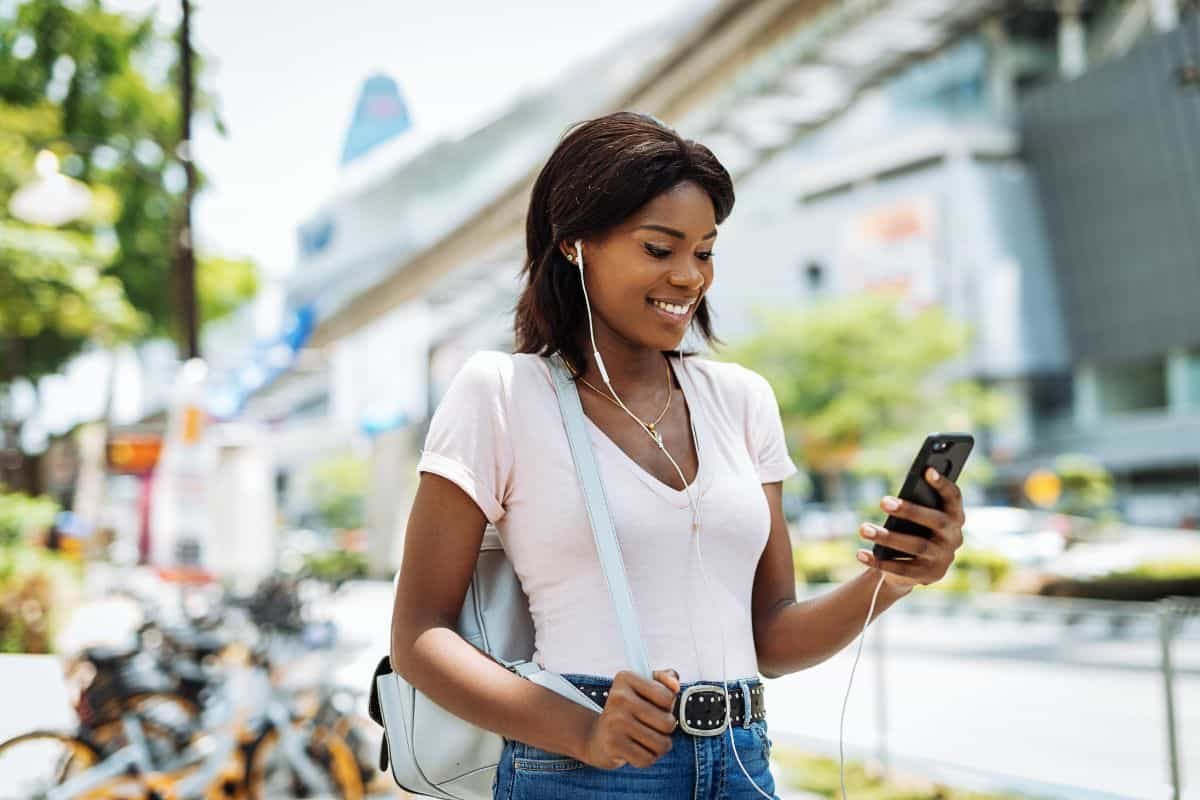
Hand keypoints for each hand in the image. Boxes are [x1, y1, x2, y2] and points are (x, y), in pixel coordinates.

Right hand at [579, 669, 679, 769]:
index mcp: (626, 678)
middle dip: (667, 729)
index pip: (667, 697)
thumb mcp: (644, 687)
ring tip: (648, 739)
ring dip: (660, 746)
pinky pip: (648, 759)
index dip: (668, 706)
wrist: (598, 736)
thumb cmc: (629, 710)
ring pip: (661, 744)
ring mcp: (614, 722)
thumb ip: (665, 680)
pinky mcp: (613, 744)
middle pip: (668, 723)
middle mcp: (618, 697)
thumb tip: (675, 685)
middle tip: (653, 726)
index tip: (656, 706)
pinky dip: (648, 758)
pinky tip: (638, 750)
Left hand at [855, 467, 965, 589]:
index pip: (954, 498)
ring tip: (864, 529)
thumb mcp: (919, 518)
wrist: (914, 569)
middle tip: (883, 501)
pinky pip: (901, 568)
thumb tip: (895, 498)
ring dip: (887, 537)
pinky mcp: (927, 576)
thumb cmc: (915, 531)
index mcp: (955, 518)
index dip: (943, 484)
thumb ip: (917, 504)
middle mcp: (954, 538)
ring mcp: (942, 559)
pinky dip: (879, 561)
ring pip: (916, 546)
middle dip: (910, 510)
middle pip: (935, 522)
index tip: (927, 470)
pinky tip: (860, 553)